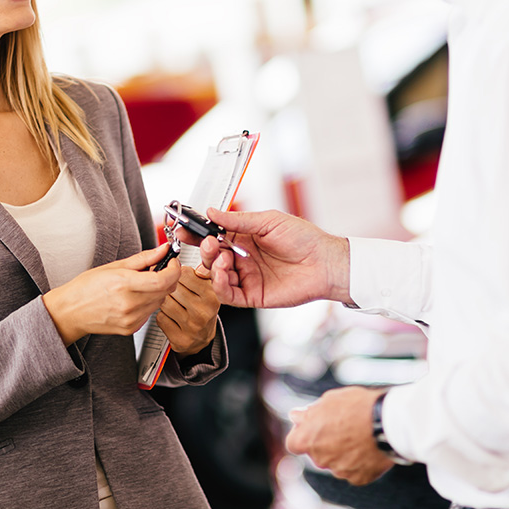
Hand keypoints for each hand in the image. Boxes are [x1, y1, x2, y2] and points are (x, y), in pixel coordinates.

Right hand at [42, 245, 180, 344]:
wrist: (70, 312)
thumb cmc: (86, 288)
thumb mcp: (114, 267)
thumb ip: (143, 259)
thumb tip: (163, 250)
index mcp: (124, 285)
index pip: (163, 280)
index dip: (174, 270)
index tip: (172, 262)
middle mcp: (129, 305)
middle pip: (165, 291)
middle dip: (168, 278)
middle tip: (159, 269)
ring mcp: (131, 319)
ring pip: (160, 302)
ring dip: (158, 290)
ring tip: (141, 284)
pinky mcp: (131, 328)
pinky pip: (150, 312)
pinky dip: (148, 302)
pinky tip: (135, 297)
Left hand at [155, 265, 220, 355]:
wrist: (203, 338)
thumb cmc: (203, 309)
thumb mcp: (208, 288)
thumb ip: (199, 272)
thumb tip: (179, 261)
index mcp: (212, 295)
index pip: (184, 273)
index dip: (177, 272)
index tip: (177, 275)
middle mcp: (203, 311)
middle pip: (172, 288)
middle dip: (170, 287)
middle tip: (175, 290)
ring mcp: (191, 326)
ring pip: (164, 302)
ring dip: (164, 300)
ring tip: (173, 302)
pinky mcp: (179, 338)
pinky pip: (160, 318)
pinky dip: (162, 315)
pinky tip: (170, 316)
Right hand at [187, 208, 351, 308]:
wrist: (325, 263)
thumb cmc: (304, 239)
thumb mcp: (268, 221)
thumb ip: (238, 220)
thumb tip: (211, 212)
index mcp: (244, 238)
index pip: (213, 236)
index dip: (197, 234)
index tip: (183, 228)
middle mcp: (242, 258)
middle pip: (211, 257)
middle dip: (205, 250)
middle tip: (209, 243)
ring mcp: (246, 277)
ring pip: (216, 276)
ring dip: (213, 266)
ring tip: (224, 258)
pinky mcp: (252, 295)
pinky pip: (227, 294)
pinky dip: (220, 284)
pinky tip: (225, 273)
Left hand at [285, 386, 393, 485]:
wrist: (388, 423)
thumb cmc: (357, 406)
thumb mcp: (330, 400)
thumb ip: (310, 412)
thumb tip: (295, 416)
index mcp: (306, 440)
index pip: (293, 443)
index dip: (302, 434)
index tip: (314, 426)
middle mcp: (319, 460)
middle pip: (317, 453)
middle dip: (325, 442)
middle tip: (344, 426)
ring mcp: (339, 471)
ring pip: (336, 463)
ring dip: (343, 453)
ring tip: (361, 434)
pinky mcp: (358, 478)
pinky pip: (355, 471)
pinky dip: (359, 462)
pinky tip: (370, 448)